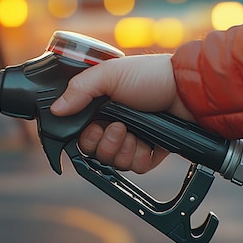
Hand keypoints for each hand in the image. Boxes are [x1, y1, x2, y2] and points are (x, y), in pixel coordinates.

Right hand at [50, 54, 194, 172]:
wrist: (188, 91)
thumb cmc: (150, 75)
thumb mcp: (110, 74)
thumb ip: (79, 89)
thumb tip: (55, 108)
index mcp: (100, 106)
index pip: (80, 133)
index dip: (84, 137)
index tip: (94, 128)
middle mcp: (113, 123)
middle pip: (95, 151)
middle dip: (105, 143)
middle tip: (118, 128)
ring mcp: (132, 139)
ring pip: (114, 162)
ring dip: (122, 150)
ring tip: (133, 133)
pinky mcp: (150, 151)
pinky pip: (135, 168)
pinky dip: (140, 157)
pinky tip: (146, 142)